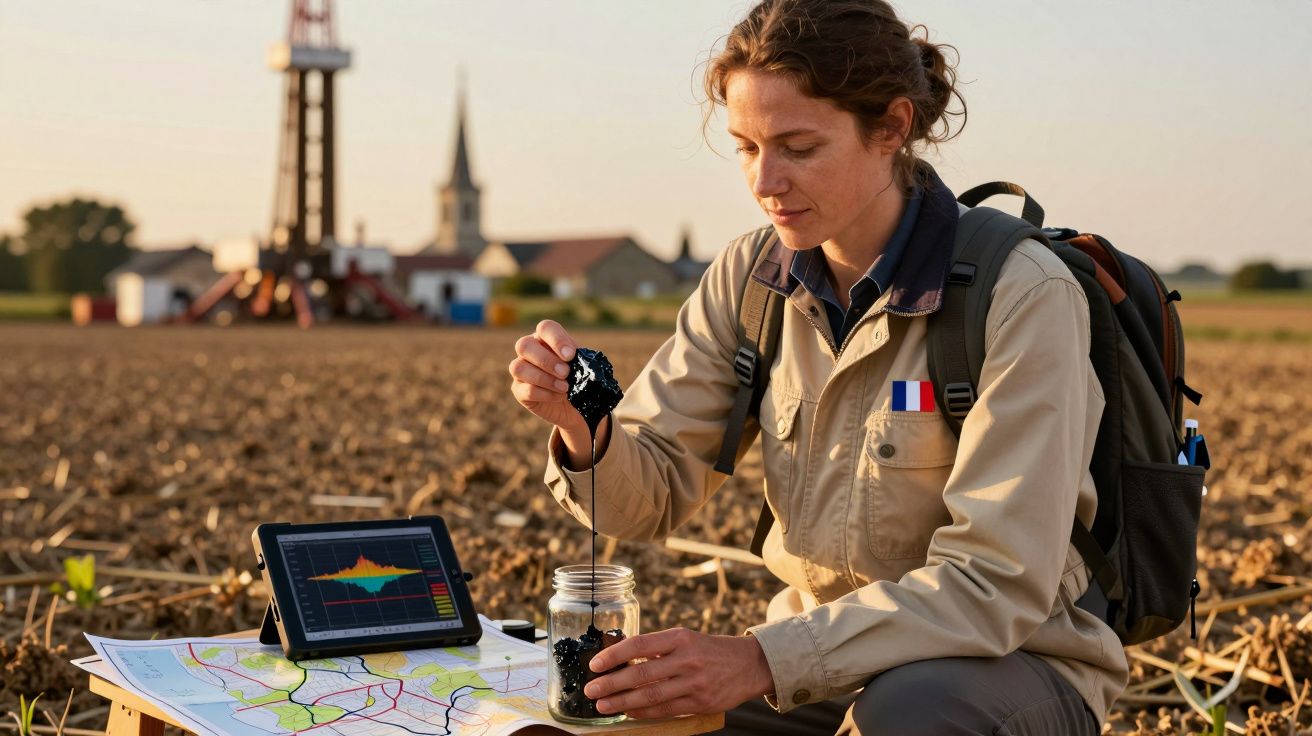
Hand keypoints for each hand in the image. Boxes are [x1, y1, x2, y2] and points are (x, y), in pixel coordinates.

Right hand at [509, 320, 586, 434]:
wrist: (574, 404)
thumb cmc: (579, 379)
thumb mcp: (585, 367)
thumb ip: (582, 360)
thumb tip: (581, 360)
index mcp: (546, 339)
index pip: (545, 328)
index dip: (556, 340)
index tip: (570, 355)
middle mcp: (529, 350)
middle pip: (524, 345)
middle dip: (546, 360)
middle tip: (565, 373)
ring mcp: (520, 370)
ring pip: (518, 367)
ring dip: (544, 378)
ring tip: (564, 388)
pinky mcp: (518, 390)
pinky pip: (524, 389)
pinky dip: (544, 394)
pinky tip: (558, 396)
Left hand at [583, 628, 773, 718]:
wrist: (749, 664)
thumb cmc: (708, 650)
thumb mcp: (685, 639)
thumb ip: (657, 648)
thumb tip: (620, 659)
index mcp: (679, 637)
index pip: (639, 644)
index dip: (614, 655)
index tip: (595, 665)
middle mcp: (686, 659)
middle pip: (641, 673)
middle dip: (612, 683)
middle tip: (591, 690)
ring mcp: (694, 683)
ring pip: (650, 695)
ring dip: (622, 702)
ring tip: (603, 705)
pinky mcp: (700, 702)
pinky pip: (665, 710)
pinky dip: (643, 712)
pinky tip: (628, 712)